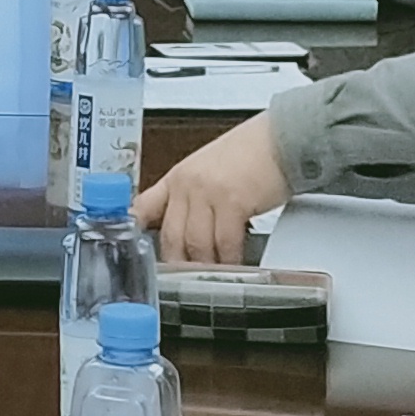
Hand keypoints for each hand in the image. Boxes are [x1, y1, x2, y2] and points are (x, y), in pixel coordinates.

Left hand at [140, 117, 286, 262]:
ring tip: (214, 275)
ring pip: (196, 245)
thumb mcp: (209, 170)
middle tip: (187, 277)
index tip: (131, 249)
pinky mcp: (232, 202)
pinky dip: (229, 259)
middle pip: (171, 236)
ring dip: (206, 265)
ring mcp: (208, 193)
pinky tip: (234, 264)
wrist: (283, 137)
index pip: (143, 207)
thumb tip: (188, 228)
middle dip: (178, 263)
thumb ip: (193, 196)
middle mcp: (188, 184)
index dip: (134, 231)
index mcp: (178, 177)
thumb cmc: (252, 153)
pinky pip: (225, 243)